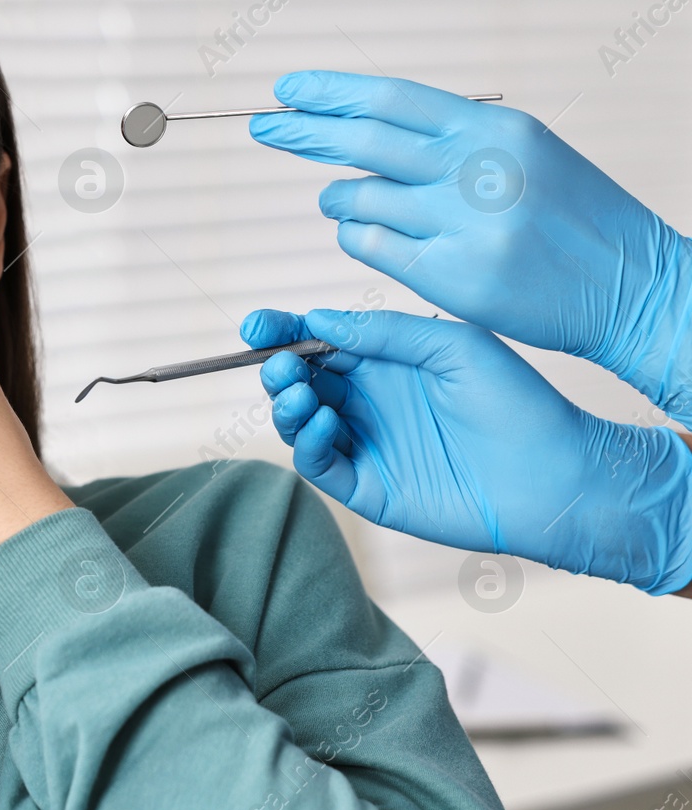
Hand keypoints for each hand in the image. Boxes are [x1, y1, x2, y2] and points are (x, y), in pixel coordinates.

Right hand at [240, 306, 691, 594]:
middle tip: (282, 366)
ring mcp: (364, 444)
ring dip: (286, 405)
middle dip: (277, 369)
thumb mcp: (452, 346)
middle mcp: (368, 402)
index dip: (281, 331)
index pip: (318, 342)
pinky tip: (328, 424)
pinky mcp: (366, 487)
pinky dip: (307, 442)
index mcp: (386, 363)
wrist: (554, 475)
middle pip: (298, 381)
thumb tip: (319, 322)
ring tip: (303, 395)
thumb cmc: (516, 403)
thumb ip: (385, 332)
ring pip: (298, 422)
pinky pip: (317, 464)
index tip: (256, 325)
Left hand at [248, 70, 691, 423]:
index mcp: (496, 129)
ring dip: (336, 200)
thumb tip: (365, 128)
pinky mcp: (452, 277)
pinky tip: (363, 236)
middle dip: (302, 132)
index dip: (330, 92)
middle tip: (263, 128)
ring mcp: (464, 225)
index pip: (391, 98)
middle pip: (362, 142)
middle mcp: (478, 170)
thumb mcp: (526, 154)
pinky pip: (370, 248)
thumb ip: (453, 140)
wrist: (632, 285)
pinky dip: (355, 238)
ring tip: (337, 201)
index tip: (285, 90)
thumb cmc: (572, 217)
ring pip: (358, 200)